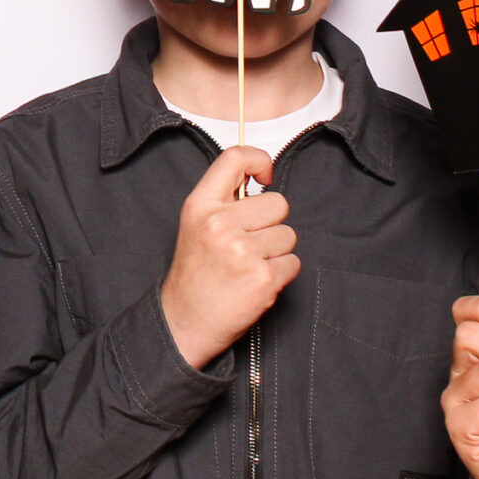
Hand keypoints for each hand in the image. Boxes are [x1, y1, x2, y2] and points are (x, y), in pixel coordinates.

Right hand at [160, 146, 298, 367]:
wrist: (184, 321)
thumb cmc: (195, 273)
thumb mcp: (196, 224)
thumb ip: (223, 200)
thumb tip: (262, 179)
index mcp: (200, 205)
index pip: (235, 158)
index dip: (259, 160)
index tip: (265, 177)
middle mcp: (220, 224)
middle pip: (277, 203)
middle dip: (272, 223)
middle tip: (249, 243)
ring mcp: (242, 251)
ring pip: (288, 235)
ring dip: (277, 251)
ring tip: (250, 265)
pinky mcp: (263, 278)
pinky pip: (293, 263)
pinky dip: (281, 274)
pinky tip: (257, 282)